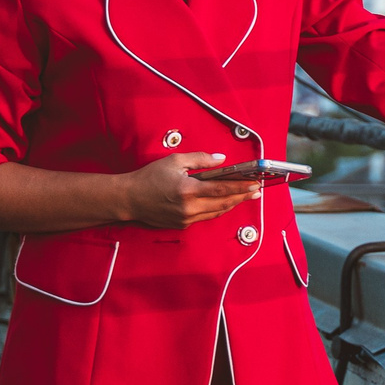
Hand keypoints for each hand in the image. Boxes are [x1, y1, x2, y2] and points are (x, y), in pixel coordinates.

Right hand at [118, 152, 263, 229]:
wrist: (128, 200)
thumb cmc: (149, 178)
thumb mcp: (175, 161)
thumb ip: (200, 159)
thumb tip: (221, 159)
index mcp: (188, 190)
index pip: (221, 189)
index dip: (240, 187)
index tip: (254, 184)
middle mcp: (189, 208)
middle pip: (223, 203)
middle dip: (241, 196)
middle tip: (255, 191)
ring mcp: (186, 219)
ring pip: (216, 212)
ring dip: (231, 204)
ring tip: (244, 196)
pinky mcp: (182, 225)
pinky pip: (205, 217)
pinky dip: (217, 209)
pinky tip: (224, 203)